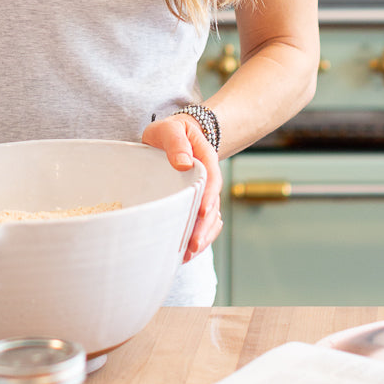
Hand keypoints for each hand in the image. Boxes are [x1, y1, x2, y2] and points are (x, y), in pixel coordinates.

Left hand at [140, 113, 222, 261]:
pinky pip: (203, 225)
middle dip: (204, 227)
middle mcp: (209, 180)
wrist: (173, 138)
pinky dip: (199, 239)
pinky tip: (186, 253)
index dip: (208, 196)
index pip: (211, 179)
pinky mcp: (196, 206)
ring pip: (210, 220)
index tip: (202, 212)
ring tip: (188, 255)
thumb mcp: (170, 129)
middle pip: (213, 206)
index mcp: (205, 159)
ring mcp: (204, 195)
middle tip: (193, 244)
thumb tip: (184, 163)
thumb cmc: (170, 133)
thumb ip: (177, 142)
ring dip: (202, 238)